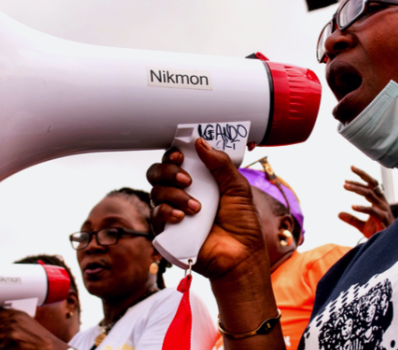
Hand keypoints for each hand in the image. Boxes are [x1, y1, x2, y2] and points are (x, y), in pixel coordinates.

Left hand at [0, 309, 67, 349]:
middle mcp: (15, 319)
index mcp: (19, 314)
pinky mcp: (12, 337)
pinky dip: (4, 348)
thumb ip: (14, 319)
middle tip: (2, 337)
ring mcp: (13, 328)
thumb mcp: (27, 322)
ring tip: (8, 343)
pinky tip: (12, 347)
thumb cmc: (37, 335)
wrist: (45, 344)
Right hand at [146, 138, 268, 280]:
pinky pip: (155, 215)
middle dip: (168, 171)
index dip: (173, 154)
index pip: (176, 160)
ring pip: (156, 191)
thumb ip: (221, 164)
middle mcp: (181, 192)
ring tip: (196, 207)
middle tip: (187, 180)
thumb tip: (200, 142)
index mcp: (198, 179)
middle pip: (158, 172)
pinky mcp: (167, 231)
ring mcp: (172, 211)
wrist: (242, 254)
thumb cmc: (242, 222)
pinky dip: (166, 211)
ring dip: (174, 195)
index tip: (180, 155)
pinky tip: (181, 216)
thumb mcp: (237, 187)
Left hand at [338, 165, 394, 238]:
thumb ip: (352, 219)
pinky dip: (362, 208)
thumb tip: (339, 214)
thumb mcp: (362, 226)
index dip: (362, 176)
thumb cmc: (379, 234)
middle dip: (360, 177)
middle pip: (372, 185)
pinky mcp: (383, 219)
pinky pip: (372, 211)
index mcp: (379, 202)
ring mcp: (383, 210)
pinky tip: (352, 207)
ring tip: (345, 186)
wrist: (390, 246)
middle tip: (347, 174)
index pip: (371, 185)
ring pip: (370, 195)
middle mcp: (382, 203)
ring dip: (357, 189)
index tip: (351, 169)